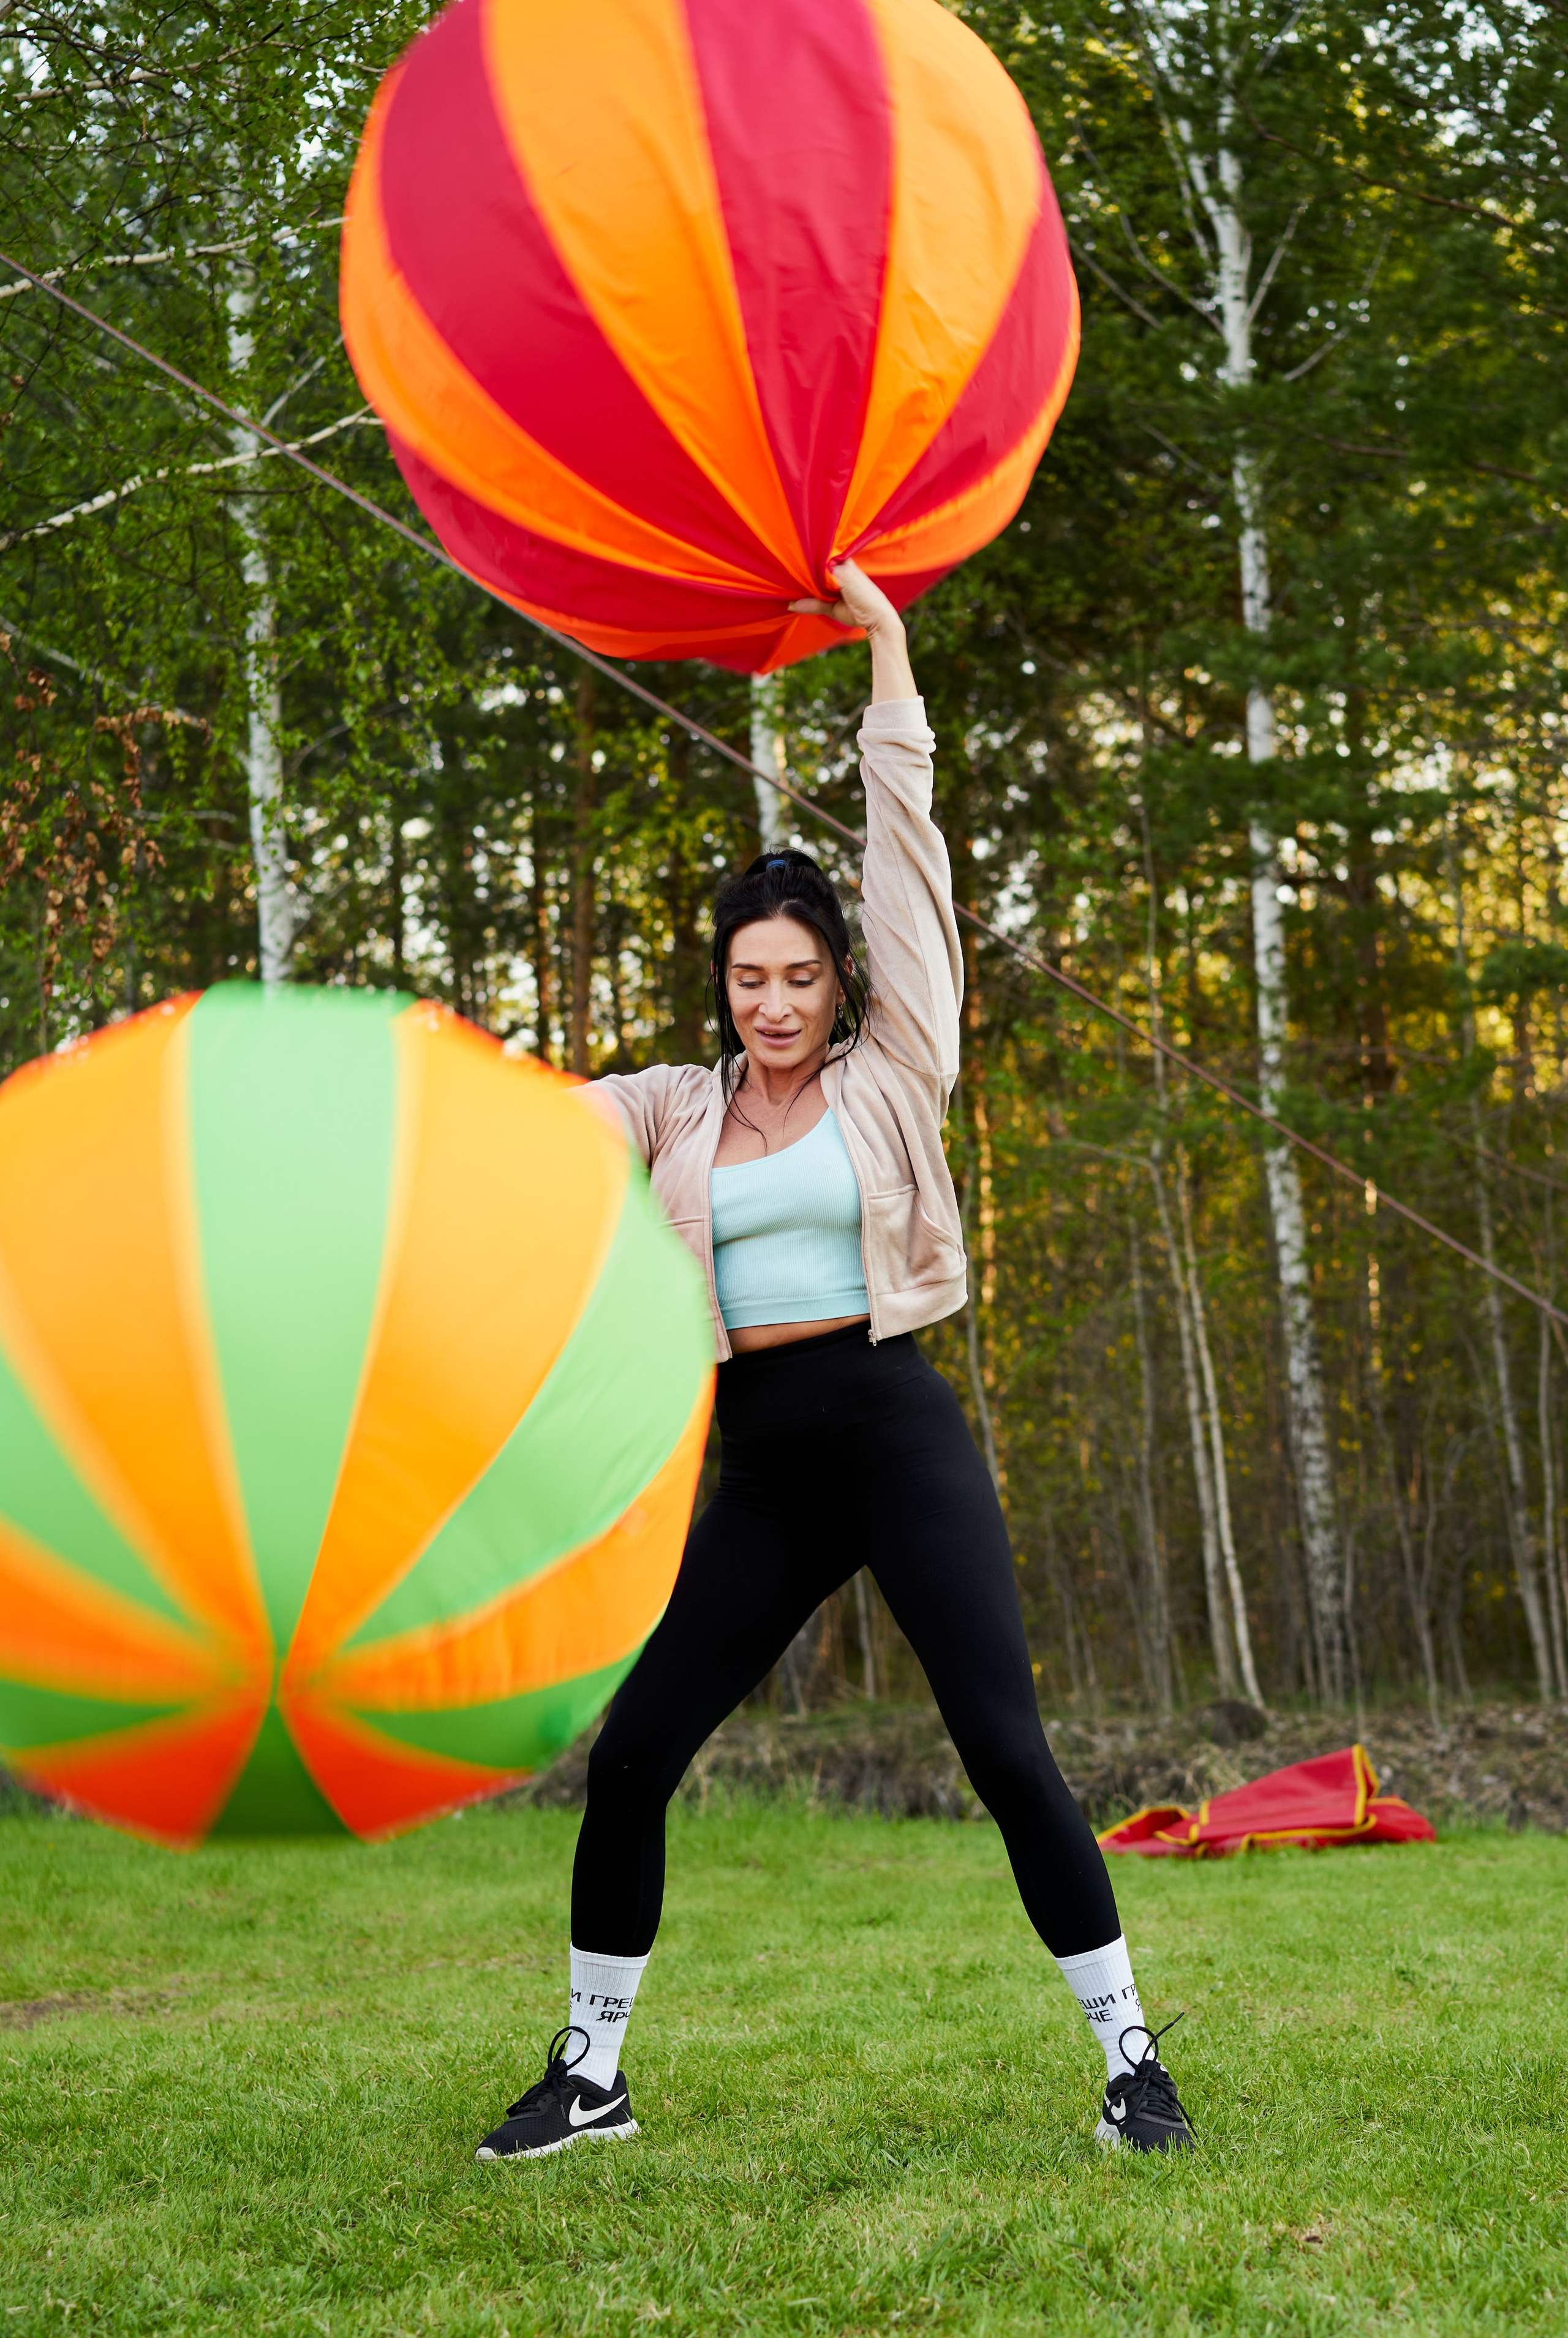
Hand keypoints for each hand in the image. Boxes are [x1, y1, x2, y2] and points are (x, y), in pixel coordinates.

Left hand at [789, 558, 916, 702]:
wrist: (879, 619)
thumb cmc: (859, 613)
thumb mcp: (833, 608)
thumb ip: (815, 604)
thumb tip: (791, 605)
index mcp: (844, 570)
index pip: (823, 562)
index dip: (810, 563)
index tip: (793, 564)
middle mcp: (845, 565)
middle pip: (820, 559)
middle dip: (805, 562)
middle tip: (786, 563)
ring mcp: (845, 566)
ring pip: (820, 560)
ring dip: (807, 564)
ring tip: (789, 565)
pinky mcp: (844, 571)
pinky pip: (823, 565)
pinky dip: (812, 566)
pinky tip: (798, 565)